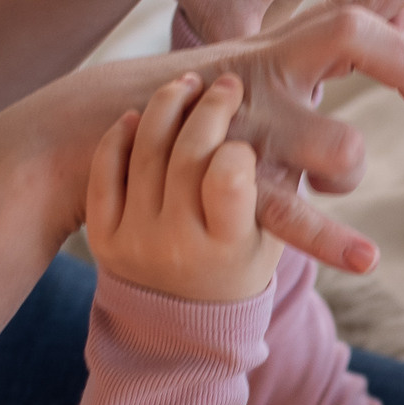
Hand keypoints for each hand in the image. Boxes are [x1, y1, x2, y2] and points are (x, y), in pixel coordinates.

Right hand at [16, 0, 403, 275]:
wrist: (94, 136)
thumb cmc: (200, 107)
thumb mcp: (267, 66)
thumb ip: (330, 40)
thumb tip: (389, 3)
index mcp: (284, 47)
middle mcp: (271, 75)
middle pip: (356, 33)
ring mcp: (251, 130)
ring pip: (336, 141)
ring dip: (349, 164)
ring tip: (338, 178)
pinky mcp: (227, 187)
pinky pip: (288, 216)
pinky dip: (329, 239)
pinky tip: (366, 259)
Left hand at [86, 72, 285, 303]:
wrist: (183, 319)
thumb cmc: (241, 260)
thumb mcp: (271, 236)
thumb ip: (277, 188)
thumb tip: (301, 115)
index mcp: (228, 250)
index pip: (228, 179)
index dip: (238, 148)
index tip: (247, 140)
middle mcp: (177, 247)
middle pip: (187, 154)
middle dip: (210, 108)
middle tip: (227, 85)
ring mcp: (135, 241)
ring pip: (146, 151)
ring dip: (168, 106)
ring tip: (188, 85)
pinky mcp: (102, 237)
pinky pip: (105, 170)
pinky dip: (121, 135)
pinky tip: (141, 115)